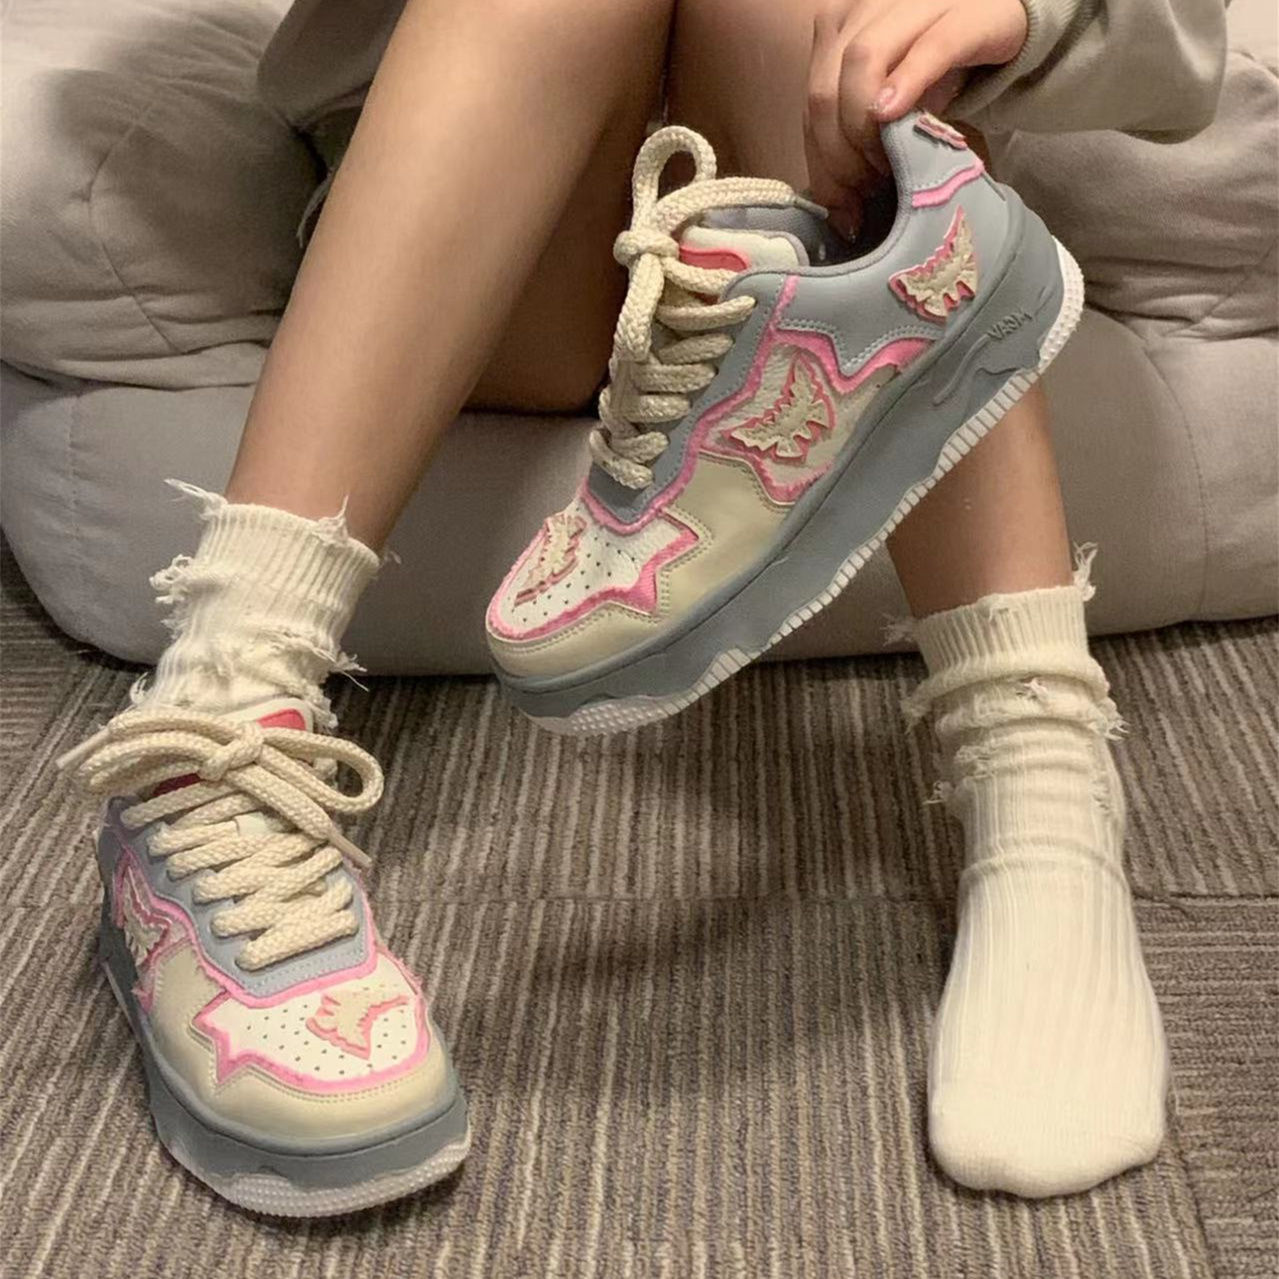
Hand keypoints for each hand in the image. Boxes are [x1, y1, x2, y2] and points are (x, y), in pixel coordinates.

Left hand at [805, 0, 1026, 230]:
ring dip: (867, 129)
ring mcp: (913, 0)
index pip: (811, 103)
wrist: (1005, 25)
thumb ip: (854, 146)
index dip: (822, 161)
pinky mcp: (967, 10)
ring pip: (862, 61)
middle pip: (825, 89)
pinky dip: (907, 84)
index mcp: (836, 26)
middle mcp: (863, 5)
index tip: (846, 202)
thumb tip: (840, 215)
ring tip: (888, 167)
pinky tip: (893, 116)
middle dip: (841, 153)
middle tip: (870, 188)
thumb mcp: (887, 111)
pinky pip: (930, 47)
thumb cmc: (936, 72)